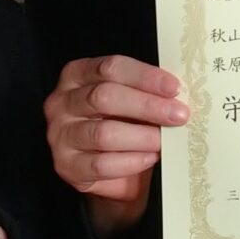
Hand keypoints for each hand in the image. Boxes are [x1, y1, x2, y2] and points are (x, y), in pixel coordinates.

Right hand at [44, 55, 184, 235]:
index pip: (110, 68)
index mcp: (76, 75)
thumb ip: (145, 92)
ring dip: (142, 137)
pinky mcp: (66, 166)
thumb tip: (178, 93)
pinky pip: (102, 164)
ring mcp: (60, 135)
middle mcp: (61, 102)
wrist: (107, 170)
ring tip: (165, 141)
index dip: (144, 76)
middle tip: (179, 115)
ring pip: (103, 133)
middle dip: (147, 106)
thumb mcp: (128, 101)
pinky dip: (131, 161)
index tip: (174, 88)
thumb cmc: (121, 125)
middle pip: (105, 97)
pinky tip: (149, 158)